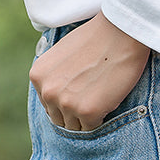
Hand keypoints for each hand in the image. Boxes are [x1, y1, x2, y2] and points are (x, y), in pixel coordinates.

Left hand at [29, 13, 150, 130]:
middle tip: (93, 98)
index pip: (48, 104)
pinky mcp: (88, 112)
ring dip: (87, 117)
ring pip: (75, 126)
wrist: (121, 31)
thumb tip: (60, 93)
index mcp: (38, 76)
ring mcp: (67, 103)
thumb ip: (56, 75)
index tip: (81, 93)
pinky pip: (92, 127)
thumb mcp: (62, 54)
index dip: (66, 101)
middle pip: (59, 118)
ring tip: (101, 98)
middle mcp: (47, 92)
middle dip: (74, 112)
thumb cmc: (97, 37)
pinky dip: (101, 118)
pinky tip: (109, 99)